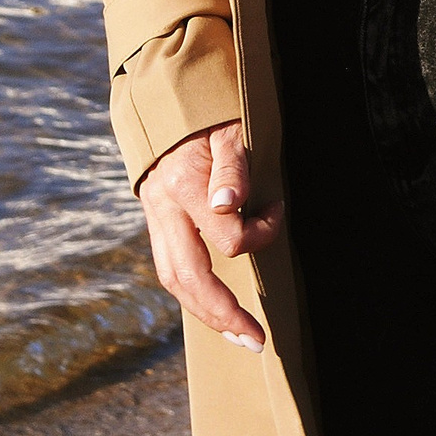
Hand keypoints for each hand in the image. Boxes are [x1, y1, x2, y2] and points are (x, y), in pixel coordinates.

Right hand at [137, 120, 283, 352]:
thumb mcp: (231, 127)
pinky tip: (216, 310)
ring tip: (239, 336)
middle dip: (223, 313)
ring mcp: (155, 216)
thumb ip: (233, 167)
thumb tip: (230, 205)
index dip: (263, 232)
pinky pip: (170, 268)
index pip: (227, 236)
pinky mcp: (156, 221)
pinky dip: (193, 294)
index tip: (280, 209)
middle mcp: (163, 207)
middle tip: (258, 340)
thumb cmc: (211, 112)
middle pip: (188, 277)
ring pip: (173, 279)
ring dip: (206, 313)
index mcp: (183, 185)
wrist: (169, 95)